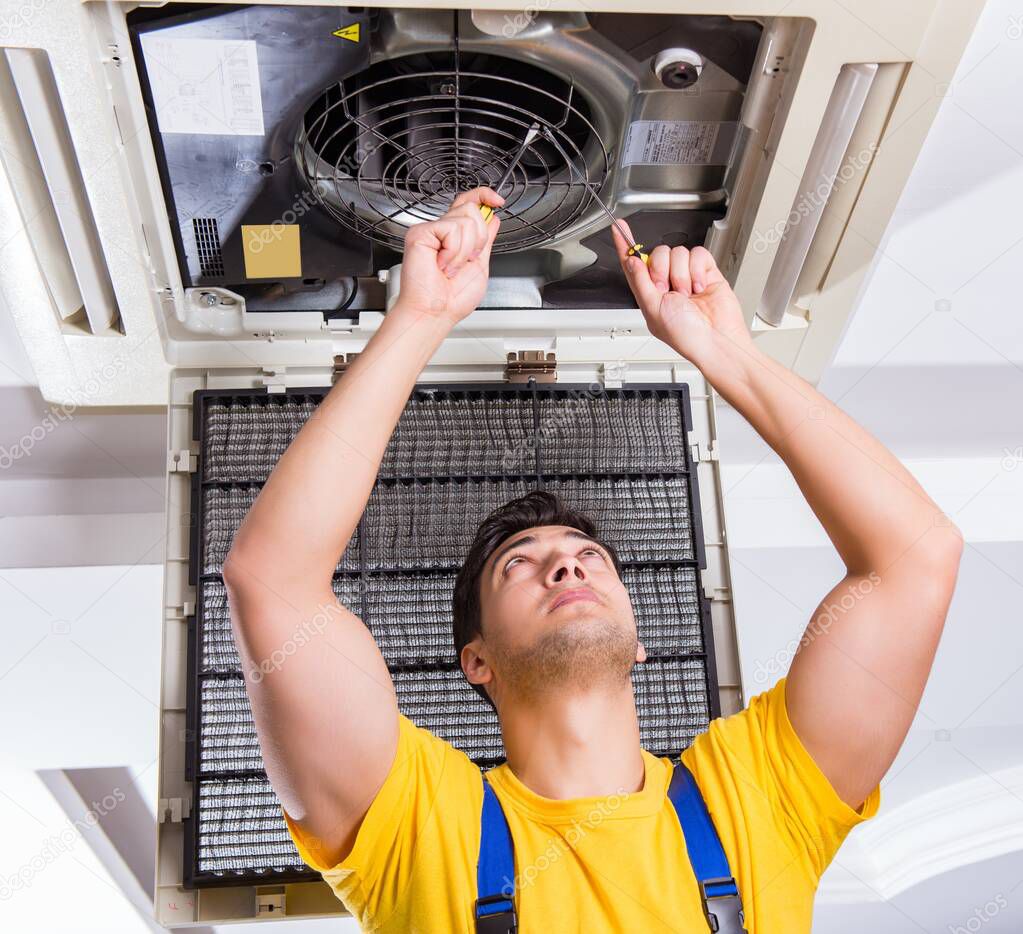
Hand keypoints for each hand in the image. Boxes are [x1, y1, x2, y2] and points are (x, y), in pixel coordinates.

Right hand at [392, 187, 504, 322]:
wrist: (436, 312)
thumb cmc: (453, 299)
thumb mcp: (481, 265)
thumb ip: (486, 240)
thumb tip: (493, 220)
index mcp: (457, 237)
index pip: (469, 203)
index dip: (484, 195)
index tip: (498, 201)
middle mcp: (443, 231)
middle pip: (472, 209)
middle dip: (478, 239)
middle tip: (466, 261)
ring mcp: (431, 231)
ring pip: (465, 220)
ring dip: (465, 250)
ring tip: (451, 267)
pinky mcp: (420, 233)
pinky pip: (451, 229)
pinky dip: (453, 252)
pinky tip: (442, 265)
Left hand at [612, 221, 754, 371]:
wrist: (716, 340)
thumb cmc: (685, 336)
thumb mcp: (653, 310)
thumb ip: (640, 282)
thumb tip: (631, 261)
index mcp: (649, 294)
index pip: (633, 264)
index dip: (625, 245)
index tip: (618, 227)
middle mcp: (667, 283)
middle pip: (658, 253)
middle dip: (662, 270)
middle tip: (669, 290)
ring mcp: (687, 276)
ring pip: (678, 253)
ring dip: (682, 275)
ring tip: (688, 294)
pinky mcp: (705, 271)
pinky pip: (698, 253)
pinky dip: (698, 270)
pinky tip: (700, 287)